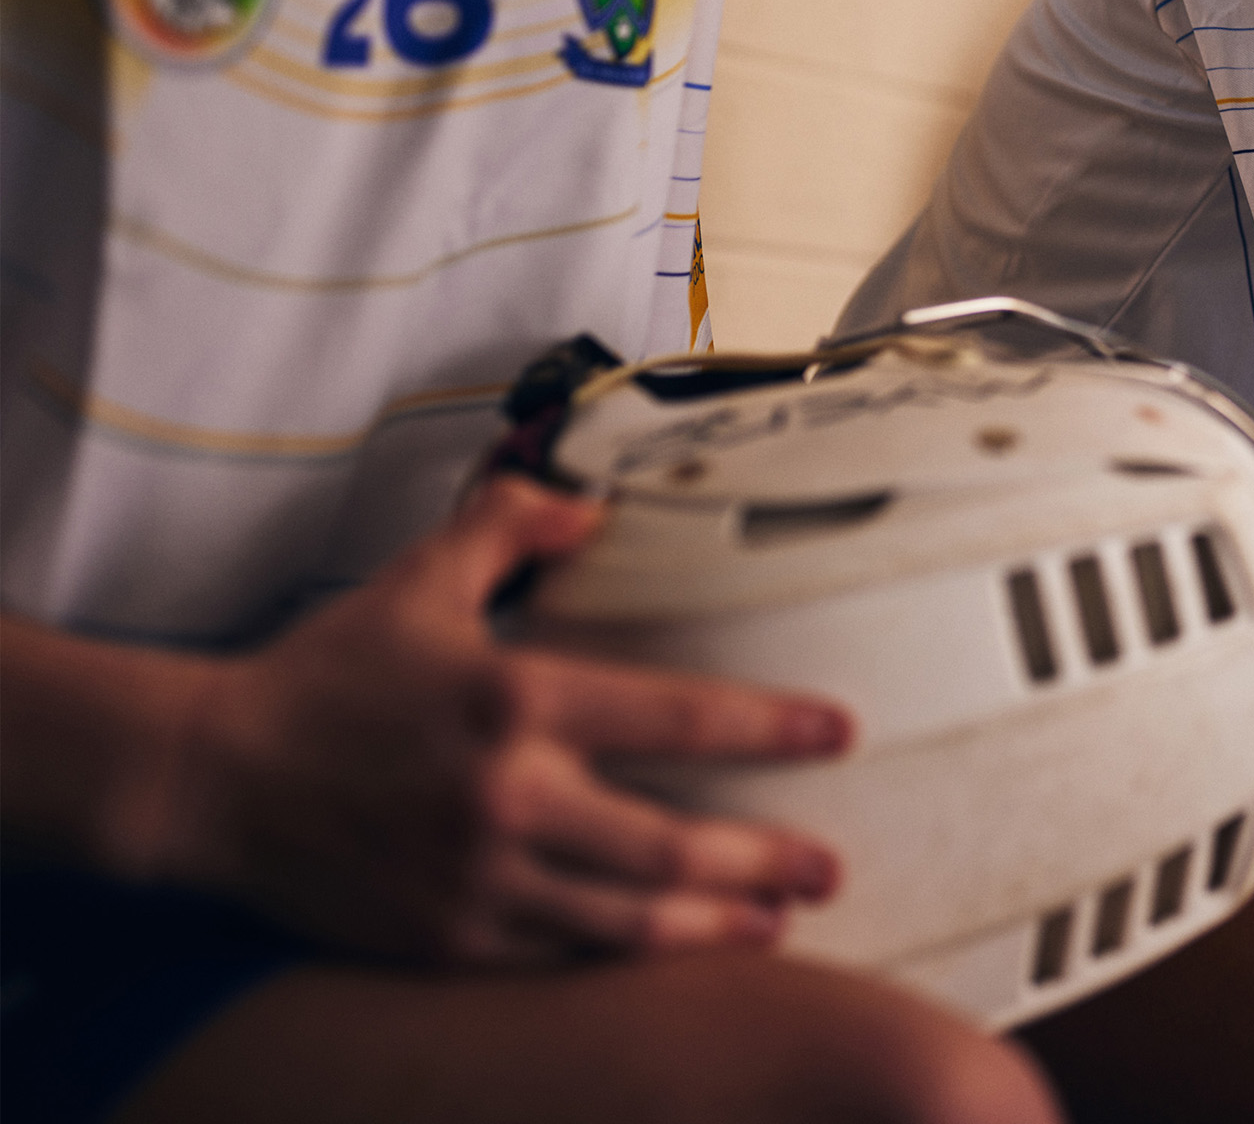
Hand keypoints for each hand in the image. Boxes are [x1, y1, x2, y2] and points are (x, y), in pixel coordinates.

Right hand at [157, 477, 852, 964]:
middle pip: (670, 842)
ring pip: (625, 918)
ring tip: (778, 919)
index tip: (836, 729)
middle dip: (764, 856)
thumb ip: (509, 524)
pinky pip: (557, 955)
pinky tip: (673, 948)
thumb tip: (589, 506)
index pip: (676, 712)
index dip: (768, 725)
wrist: (208, 778)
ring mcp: (477, 877)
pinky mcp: (445, 937)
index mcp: (515, 699)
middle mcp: (507, 796)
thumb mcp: (418, 578)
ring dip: (714, 923)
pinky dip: (624, 956)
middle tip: (829, 863)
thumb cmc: (322, 676)